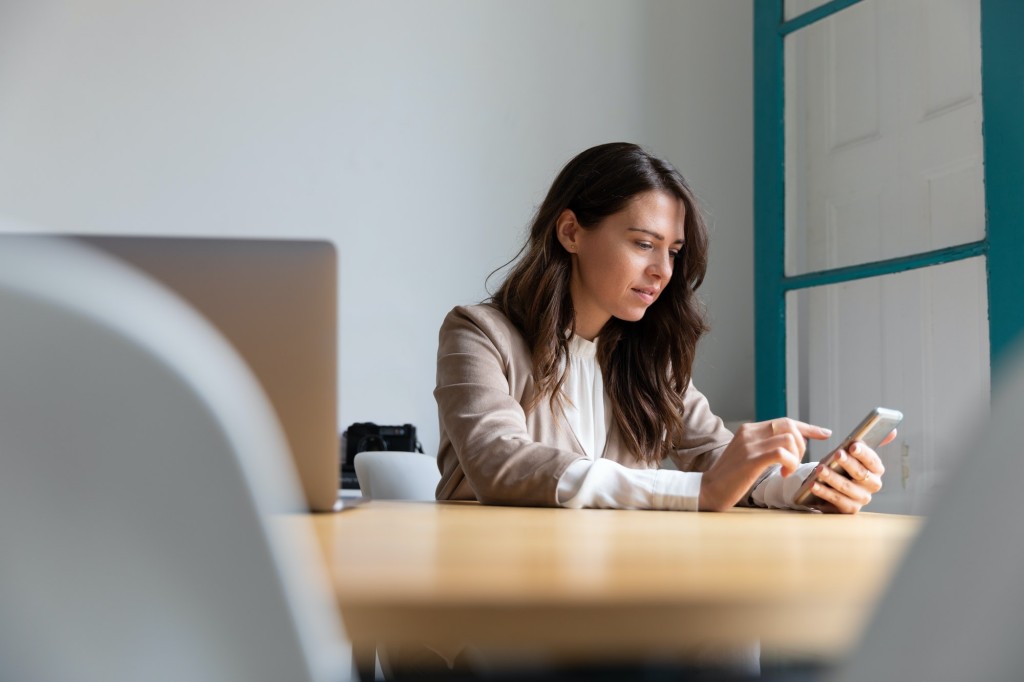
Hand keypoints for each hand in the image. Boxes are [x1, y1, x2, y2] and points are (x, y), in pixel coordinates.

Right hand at [699, 418, 832, 511]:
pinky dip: (790, 464)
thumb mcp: (746, 456)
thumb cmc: (730, 478)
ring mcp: (750, 445)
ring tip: (786, 471)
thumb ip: (763, 447)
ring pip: (789, 438)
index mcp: (749, 430)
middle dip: (801, 445)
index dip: (808, 427)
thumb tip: (787, 448)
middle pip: (789, 425)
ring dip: (795, 456)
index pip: (784, 421)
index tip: (824, 433)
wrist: (708, 490)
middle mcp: (750, 432)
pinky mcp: (752, 459)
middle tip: (794, 463)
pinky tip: (783, 475)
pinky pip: (782, 453)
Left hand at [806, 430, 895, 513]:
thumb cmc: (842, 466)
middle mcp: (872, 485)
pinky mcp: (849, 509)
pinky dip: (823, 492)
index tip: (852, 446)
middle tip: (836, 454)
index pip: (872, 460)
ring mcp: (862, 499)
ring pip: (846, 487)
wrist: (833, 487)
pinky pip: (836, 500)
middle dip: (847, 463)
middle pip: (860, 474)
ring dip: (832, 478)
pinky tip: (813, 484)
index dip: (863, 453)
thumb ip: (867, 444)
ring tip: (819, 469)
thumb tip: (893, 431)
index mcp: (876, 470)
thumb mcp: (853, 455)